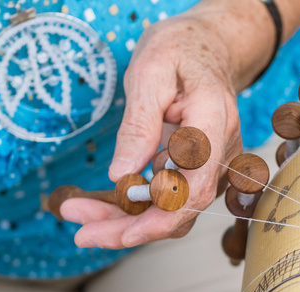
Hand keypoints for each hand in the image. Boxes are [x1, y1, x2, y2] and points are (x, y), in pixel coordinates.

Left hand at [61, 0, 273, 248]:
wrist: (206, 49)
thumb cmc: (179, 53)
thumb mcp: (149, 73)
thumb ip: (139, 124)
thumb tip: (120, 175)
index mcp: (214, 124)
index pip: (194, 187)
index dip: (161, 218)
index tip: (123, 234)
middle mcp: (221, 154)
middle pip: (181, 209)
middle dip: (131, 228)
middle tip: (82, 234)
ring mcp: (213, 167)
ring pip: (173, 211)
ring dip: (127, 220)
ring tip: (78, 212)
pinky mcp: (200, 172)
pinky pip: (168, 198)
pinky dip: (135, 206)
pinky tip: (101, 204)